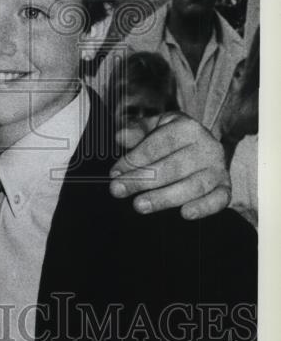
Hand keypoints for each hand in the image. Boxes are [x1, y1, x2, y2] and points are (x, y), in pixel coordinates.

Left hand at [109, 112, 230, 219]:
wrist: (203, 145)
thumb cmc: (173, 138)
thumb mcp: (156, 126)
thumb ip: (137, 130)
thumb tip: (120, 136)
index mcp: (187, 128)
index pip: (158, 144)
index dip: (134, 159)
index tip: (115, 173)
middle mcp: (206, 147)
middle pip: (172, 166)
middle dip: (142, 180)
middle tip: (118, 190)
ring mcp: (218, 168)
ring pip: (192, 186)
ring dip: (164, 197)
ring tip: (140, 205)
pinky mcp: (225, 187)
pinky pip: (219, 199)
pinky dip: (204, 207)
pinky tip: (185, 214)